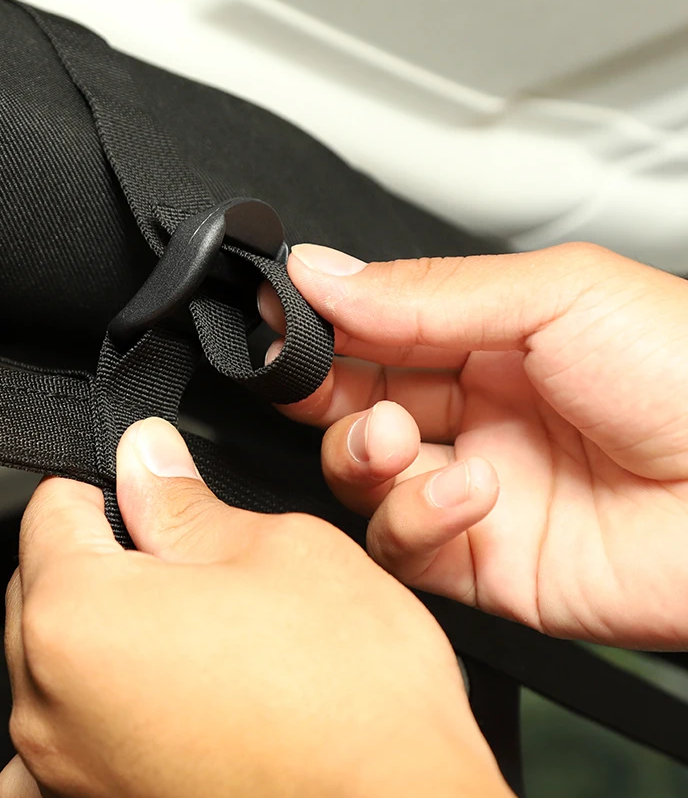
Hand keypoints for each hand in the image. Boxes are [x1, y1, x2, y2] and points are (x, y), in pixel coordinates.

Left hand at [0, 418, 508, 797]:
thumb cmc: (353, 702)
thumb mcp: (278, 552)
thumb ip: (183, 503)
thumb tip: (144, 457)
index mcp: (78, 618)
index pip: (49, 510)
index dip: (107, 483)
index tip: (150, 490)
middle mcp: (49, 708)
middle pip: (42, 588)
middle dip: (103, 558)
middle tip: (189, 561)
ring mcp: (64, 776)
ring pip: (50, 667)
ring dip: (99, 639)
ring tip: (183, 639)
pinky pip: (57, 754)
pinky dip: (91, 721)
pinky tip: (155, 713)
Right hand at [260, 242, 687, 647]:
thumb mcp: (555, 296)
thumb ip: (425, 291)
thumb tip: (321, 270)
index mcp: (488, 339)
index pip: (373, 328)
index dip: (319, 326)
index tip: (279, 321)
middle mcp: (474, 412)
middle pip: (352, 403)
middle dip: (320, 392)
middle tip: (310, 379)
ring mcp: (475, 488)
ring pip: (362, 475)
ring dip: (362, 454)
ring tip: (403, 437)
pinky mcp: (484, 563)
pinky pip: (403, 545)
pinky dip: (414, 518)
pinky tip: (467, 493)